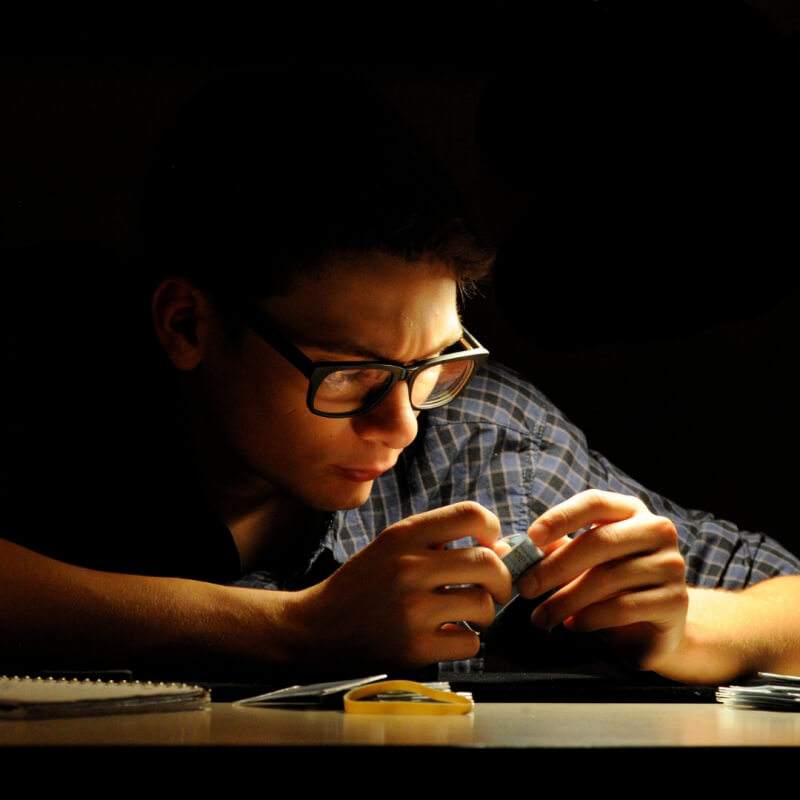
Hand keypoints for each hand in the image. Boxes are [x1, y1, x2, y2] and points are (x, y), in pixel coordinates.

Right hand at [290, 502, 511, 668]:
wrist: (315, 626)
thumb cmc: (363, 586)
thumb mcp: (392, 547)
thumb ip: (439, 542)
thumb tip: (502, 548)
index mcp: (404, 534)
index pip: (470, 514)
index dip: (492, 528)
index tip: (489, 545)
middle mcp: (408, 566)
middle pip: (487, 561)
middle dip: (501, 579)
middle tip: (494, 590)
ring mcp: (411, 608)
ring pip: (483, 604)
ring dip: (485, 614)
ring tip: (468, 616)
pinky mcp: (413, 646)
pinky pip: (470, 642)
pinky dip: (467, 642)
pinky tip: (448, 637)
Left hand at [516, 490, 687, 670]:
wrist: (659, 628)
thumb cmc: (612, 587)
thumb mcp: (583, 563)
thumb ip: (553, 550)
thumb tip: (508, 550)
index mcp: (631, 511)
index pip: (594, 502)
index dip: (560, 517)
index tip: (531, 538)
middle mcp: (656, 531)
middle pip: (600, 541)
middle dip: (555, 566)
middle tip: (524, 588)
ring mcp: (670, 565)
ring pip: (609, 578)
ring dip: (566, 599)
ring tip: (540, 616)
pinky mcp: (675, 602)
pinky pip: (624, 607)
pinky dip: (591, 617)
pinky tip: (572, 625)